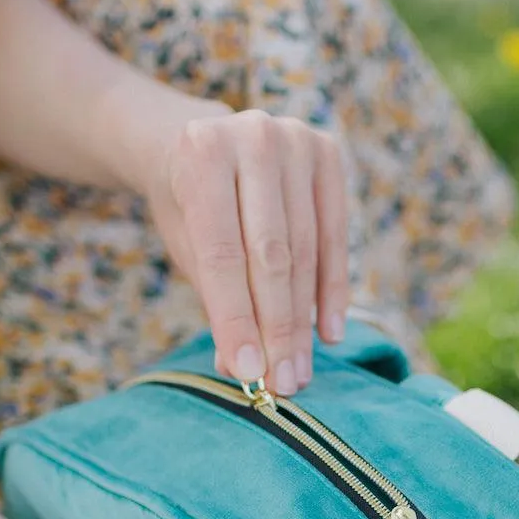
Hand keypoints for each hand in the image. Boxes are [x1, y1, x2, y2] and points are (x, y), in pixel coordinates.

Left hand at [142, 102, 349, 395]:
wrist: (200, 137)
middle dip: (277, 327)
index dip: (237, 318)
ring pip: (305, 251)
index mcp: (200, 154)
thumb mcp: (183, 244)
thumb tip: (243, 368)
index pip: (222, 254)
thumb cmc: (187, 202)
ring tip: (299, 369)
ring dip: (304, 319)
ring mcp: (295, 139)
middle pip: (271, 255)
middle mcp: (252, 136)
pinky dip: (332, 289)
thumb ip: (214, 298)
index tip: (250, 373)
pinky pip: (334, 235)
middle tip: (282, 382)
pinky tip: (329, 332)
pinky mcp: (327, 152)